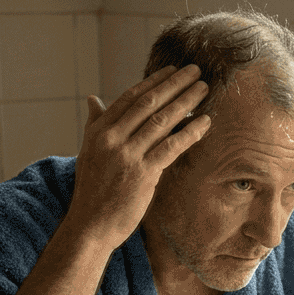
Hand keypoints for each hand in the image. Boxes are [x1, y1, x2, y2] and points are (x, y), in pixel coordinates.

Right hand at [72, 65, 211, 248]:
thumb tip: (93, 99)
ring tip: (204, 89)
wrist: (90, 224)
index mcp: (99, 130)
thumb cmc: (92, 189)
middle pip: (149, 103)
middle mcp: (112, 138)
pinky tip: (205, 122)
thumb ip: (94, 123)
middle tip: (195, 70)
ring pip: (162, 121)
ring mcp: (128, 155)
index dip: (154, 81)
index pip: (130, 97)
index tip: (172, 70)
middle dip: (175, 84)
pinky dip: (190, 132)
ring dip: (186, 102)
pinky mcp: (143, 174)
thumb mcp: (88, 151)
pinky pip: (171, 147)